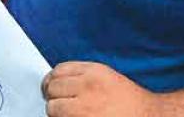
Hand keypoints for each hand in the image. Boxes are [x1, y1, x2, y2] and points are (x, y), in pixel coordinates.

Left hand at [42, 62, 156, 116]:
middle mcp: (88, 88)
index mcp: (94, 73)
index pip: (58, 71)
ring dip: (57, 113)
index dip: (52, 81)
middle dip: (54, 97)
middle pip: (52, 89)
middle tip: (60, 105)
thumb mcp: (107, 78)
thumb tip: (54, 82)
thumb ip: (82, 76)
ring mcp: (85, 109)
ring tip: (70, 115)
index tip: (51, 89)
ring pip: (53, 109)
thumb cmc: (132, 103)